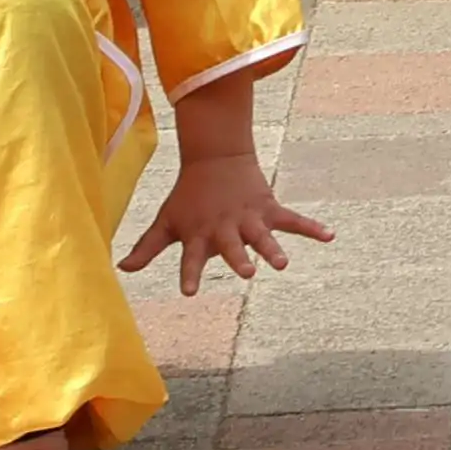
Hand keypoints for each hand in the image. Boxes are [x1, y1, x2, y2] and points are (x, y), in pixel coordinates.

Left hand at [121, 152, 333, 296]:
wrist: (215, 158)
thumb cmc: (187, 197)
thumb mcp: (166, 221)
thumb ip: (147, 248)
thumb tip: (121, 269)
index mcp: (199, 234)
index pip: (191, 258)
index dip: (190, 274)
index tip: (190, 292)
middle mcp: (224, 228)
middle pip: (232, 246)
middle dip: (240, 259)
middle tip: (248, 273)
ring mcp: (249, 217)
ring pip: (263, 235)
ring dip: (273, 248)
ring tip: (283, 264)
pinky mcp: (268, 207)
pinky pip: (293, 219)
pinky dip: (312, 228)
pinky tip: (329, 236)